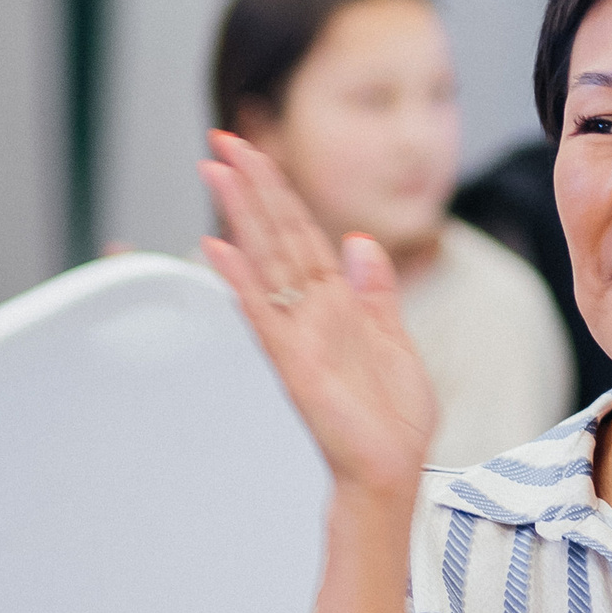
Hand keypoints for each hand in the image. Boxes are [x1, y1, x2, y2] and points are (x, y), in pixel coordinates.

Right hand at [201, 133, 438, 499]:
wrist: (391, 471)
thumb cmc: (393, 420)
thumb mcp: (396, 341)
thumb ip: (377, 291)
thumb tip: (361, 243)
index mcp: (337, 302)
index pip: (302, 232)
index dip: (279, 191)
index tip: (254, 153)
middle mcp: (311, 310)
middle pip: (275, 234)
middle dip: (251, 185)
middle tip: (220, 141)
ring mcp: (297, 333)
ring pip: (264, 259)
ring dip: (240, 213)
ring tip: (215, 169)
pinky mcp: (292, 363)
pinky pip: (261, 312)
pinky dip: (240, 279)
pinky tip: (217, 246)